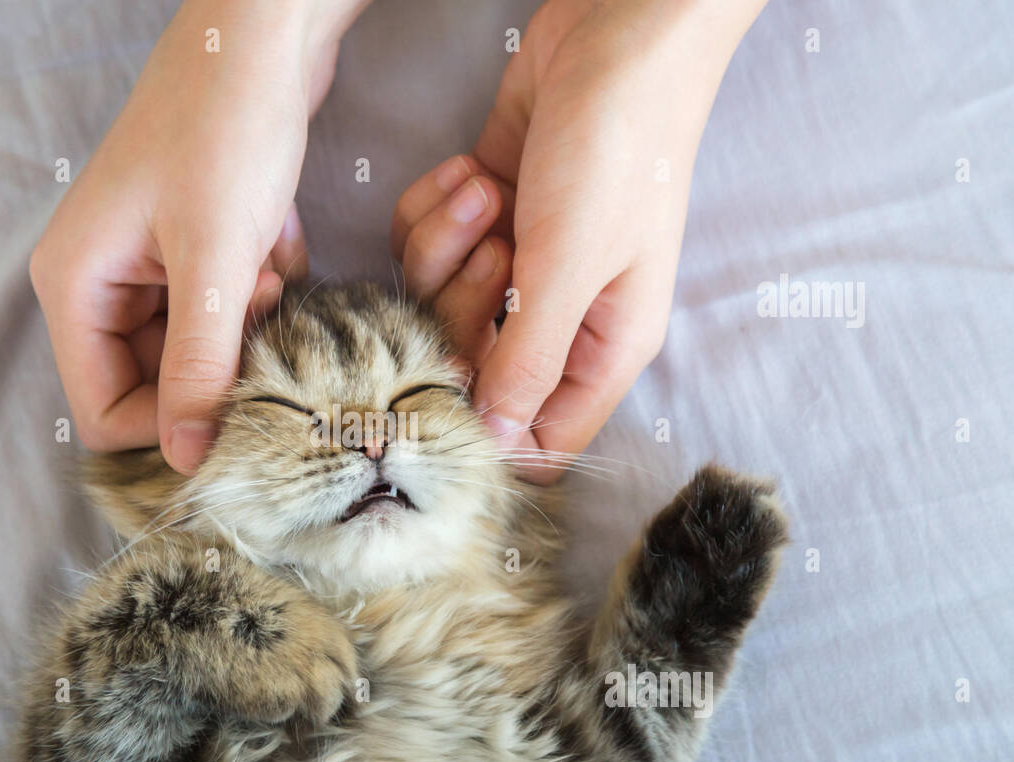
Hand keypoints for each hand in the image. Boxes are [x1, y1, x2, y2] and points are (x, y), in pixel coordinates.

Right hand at [31, 0, 367, 471]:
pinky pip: (224, 312)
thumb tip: (188, 461)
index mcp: (76, 288)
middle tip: (257, 316)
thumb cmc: (226, 128)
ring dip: (243, 331)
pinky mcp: (189, 251)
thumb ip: (198, 365)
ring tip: (266, 273)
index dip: (169, 426)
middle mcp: (100, 285)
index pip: (102, 414)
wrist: (263, 37)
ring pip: (197, 352)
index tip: (236, 404)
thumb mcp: (214, 258)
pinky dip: (257, 293)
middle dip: (217, 367)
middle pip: (154, 387)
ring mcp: (145, 267)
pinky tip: (271, 244)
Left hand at [393, 0, 765, 480]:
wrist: (615, 35)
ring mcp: (518, 264)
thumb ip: (528, 360)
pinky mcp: (482, 218)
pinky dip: (436, 208)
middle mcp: (558, 316)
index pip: (541, 437)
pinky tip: (475, 170)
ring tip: (493, 191)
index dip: (492, 427)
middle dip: (461, 308)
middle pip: (469, 367)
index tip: (456, 382)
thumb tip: (497, 441)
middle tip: (500, 246)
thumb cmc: (617, 150)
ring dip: (446, 246)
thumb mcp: (572, 265)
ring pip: (435, 301)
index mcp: (602, 347)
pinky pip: (423, 244)